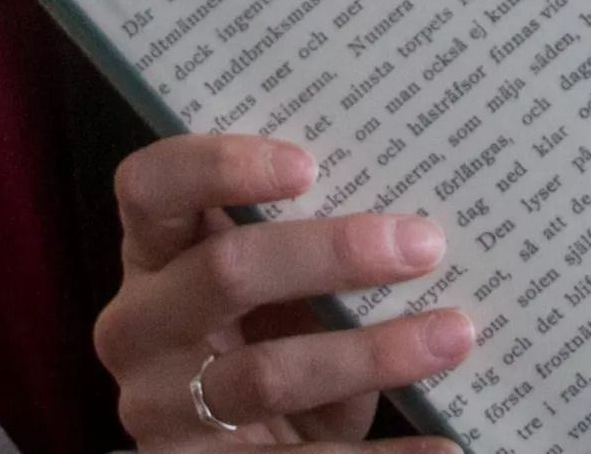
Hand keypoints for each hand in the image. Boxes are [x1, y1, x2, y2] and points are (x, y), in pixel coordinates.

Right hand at [93, 134, 472, 450]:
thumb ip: (309, 241)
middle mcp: (138, 328)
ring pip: (265, 373)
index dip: (219, 166)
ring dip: (371, 354)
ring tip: (453, 335)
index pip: (151, 187)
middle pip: (225, 272)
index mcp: (152, 254)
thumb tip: (416, 215)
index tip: (309, 165)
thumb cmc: (267, 336)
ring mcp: (159, 408)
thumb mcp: (272, 284)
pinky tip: (442, 443)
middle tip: (423, 244)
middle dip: (333, 254)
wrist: (238, 452)